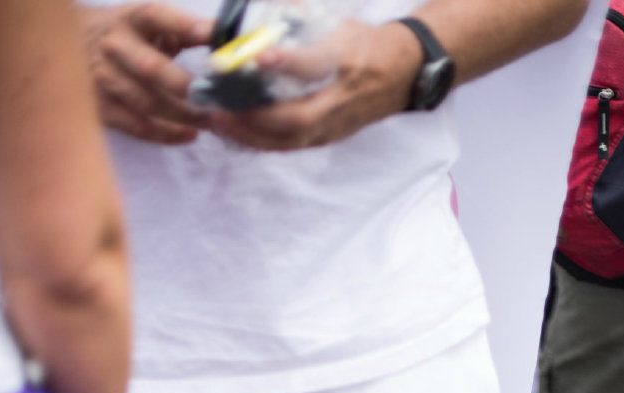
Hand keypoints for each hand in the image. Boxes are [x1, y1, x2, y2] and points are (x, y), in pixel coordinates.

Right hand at [80, 3, 212, 144]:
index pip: (157, 17)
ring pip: (148, 104)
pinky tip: (188, 135)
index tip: (213, 34)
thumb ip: (182, 30)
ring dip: (183, 116)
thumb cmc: (124, 37)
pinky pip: (138, 127)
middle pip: (152, 69)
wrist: (67, 47)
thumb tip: (225, 38)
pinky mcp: (101, 109)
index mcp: (130, 20)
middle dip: (186, 86)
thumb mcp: (146, 24)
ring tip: (209, 122)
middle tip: (216, 98)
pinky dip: (167, 135)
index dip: (186, 25)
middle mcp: (115, 47)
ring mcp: (105, 80)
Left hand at [209, 19, 422, 150]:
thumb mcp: (341, 24)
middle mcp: (341, 99)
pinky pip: (290, 145)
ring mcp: (335, 124)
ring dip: (252, 135)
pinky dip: (261, 141)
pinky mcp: (327, 137)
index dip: (286, 62)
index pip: (315, 65)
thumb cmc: (366, 44)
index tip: (259, 56)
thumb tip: (266, 15)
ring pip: (290, 140)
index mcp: (348, 62)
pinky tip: (237, 133)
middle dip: (256, 116)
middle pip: (297, 119)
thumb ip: (304, 20)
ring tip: (221, 123)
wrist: (402, 74)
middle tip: (222, 107)